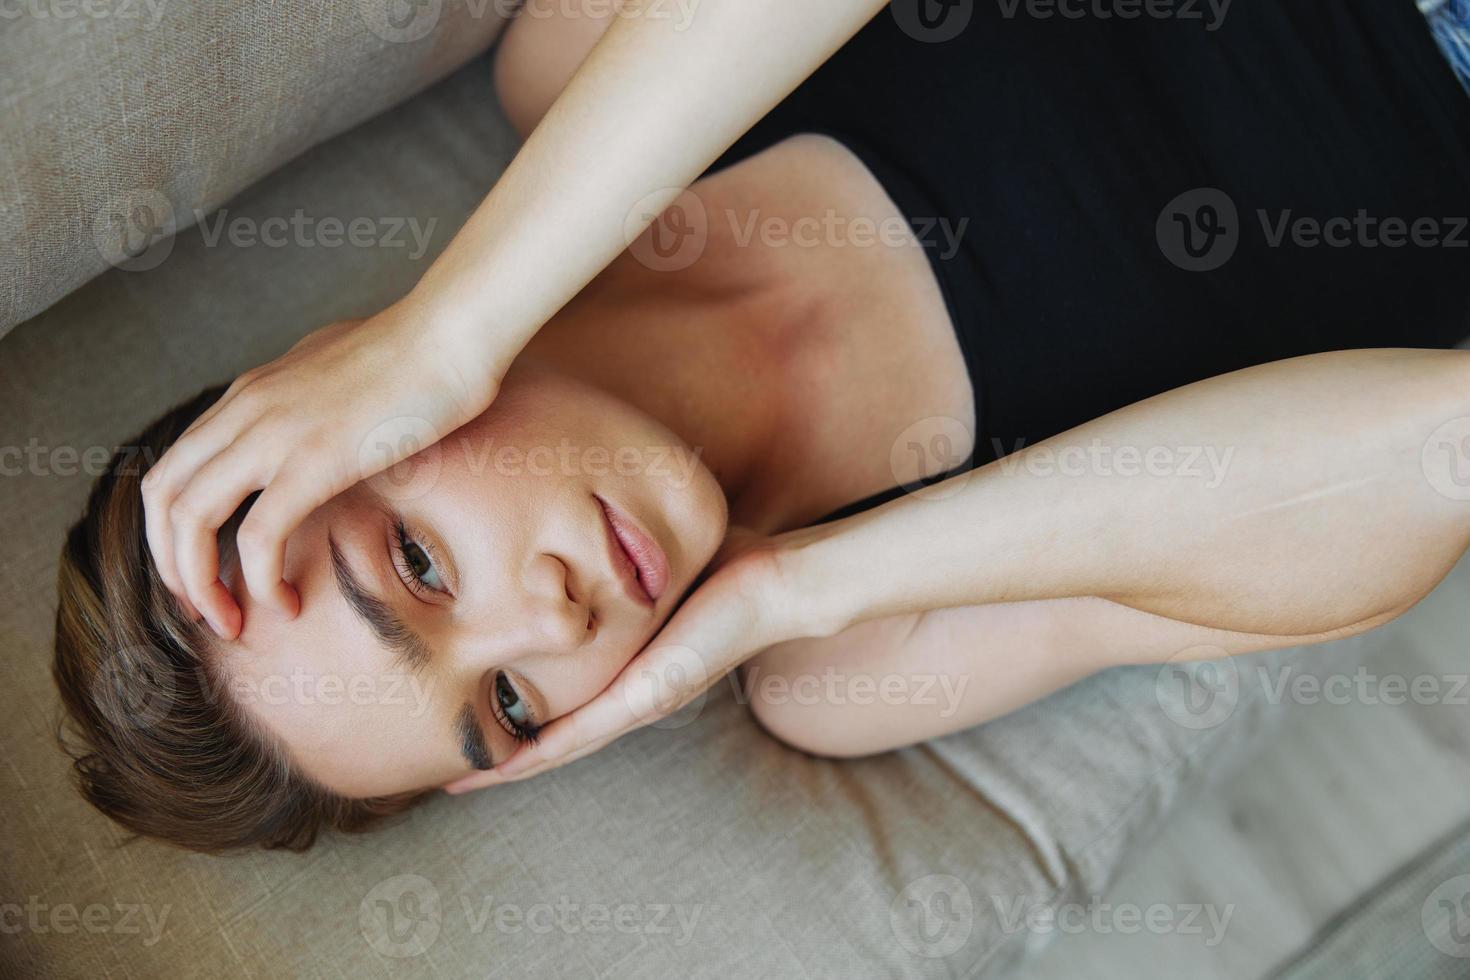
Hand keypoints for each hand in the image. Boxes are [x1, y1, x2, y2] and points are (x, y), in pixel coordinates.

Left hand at [142, 300, 496, 637]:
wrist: (453, 331)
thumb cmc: (420, 351)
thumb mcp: (341, 372)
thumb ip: (313, 401)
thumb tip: (325, 425)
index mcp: (249, 394)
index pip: (172, 470)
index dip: (171, 533)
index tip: (205, 574)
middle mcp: (246, 410)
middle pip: (162, 498)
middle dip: (173, 566)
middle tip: (205, 609)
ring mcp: (274, 433)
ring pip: (190, 520)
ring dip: (201, 583)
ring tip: (234, 621)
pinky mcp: (314, 459)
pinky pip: (259, 535)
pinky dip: (262, 580)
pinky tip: (288, 602)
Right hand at [443, 528, 814, 791]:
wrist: (781, 583)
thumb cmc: (734, 568)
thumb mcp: (662, 567)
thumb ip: (628, 561)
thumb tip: (603, 526)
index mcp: (636, 670)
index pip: (571, 704)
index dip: (526, 719)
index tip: (481, 722)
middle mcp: (635, 696)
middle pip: (560, 736)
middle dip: (508, 753)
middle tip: (455, 773)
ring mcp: (642, 701)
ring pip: (565, 744)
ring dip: (514, 763)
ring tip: (463, 780)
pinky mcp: (650, 695)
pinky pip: (586, 730)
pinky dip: (545, 749)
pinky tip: (508, 763)